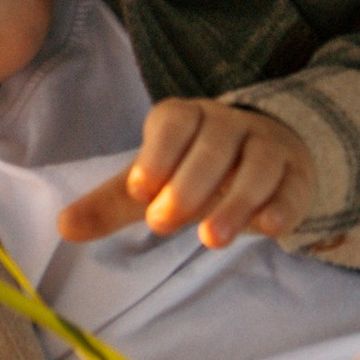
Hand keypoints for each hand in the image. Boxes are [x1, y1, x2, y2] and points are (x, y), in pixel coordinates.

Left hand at [57, 99, 315, 251]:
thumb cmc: (197, 171)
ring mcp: (266, 146)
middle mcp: (228, 125)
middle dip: (188, 185)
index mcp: (187, 118)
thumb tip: (63, 227)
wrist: (265, 160)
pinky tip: (268, 230)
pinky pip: (292, 185)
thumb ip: (112, 204)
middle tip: (163, 224)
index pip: (172, 122)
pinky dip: (282, 205)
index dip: (156, 154)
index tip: (139, 192)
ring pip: (257, 164)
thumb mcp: (154, 183)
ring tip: (211, 241)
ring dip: (235, 201)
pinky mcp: (296, 174)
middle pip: (213, 144)